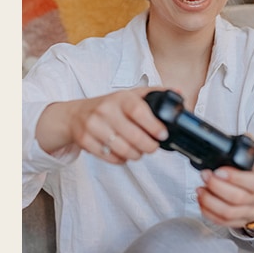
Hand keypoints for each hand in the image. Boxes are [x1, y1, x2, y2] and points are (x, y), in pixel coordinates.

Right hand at [36, 87, 167, 163]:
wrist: (75, 115)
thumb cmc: (109, 106)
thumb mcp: (129, 95)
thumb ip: (154, 94)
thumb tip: (178, 93)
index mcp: (120, 98)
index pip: (138, 110)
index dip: (153, 125)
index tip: (163, 135)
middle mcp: (105, 110)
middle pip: (132, 135)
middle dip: (148, 146)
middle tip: (153, 147)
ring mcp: (93, 127)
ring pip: (122, 149)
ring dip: (136, 155)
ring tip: (140, 151)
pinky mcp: (85, 142)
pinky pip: (109, 158)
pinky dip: (121, 159)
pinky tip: (124, 154)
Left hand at [197, 152, 253, 229]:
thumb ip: (248, 148)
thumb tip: (246, 136)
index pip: (251, 182)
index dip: (234, 178)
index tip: (218, 170)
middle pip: (236, 198)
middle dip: (216, 187)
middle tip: (204, 176)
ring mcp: (247, 213)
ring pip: (228, 213)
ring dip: (210, 202)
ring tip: (199, 190)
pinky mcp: (238, 222)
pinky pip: (222, 222)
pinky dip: (209, 213)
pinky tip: (201, 202)